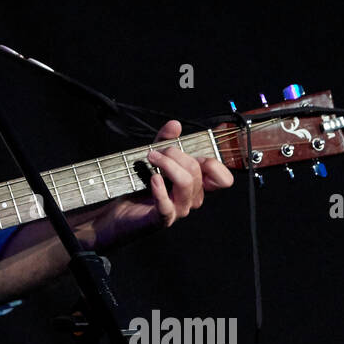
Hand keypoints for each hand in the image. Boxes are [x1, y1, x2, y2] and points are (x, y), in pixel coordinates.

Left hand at [89, 120, 233, 246]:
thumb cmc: (140, 186)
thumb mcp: (154, 158)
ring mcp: (178, 210)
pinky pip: (167, 205)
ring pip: (186, 183)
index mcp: (196, 184)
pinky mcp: (162, 218)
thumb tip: (175, 124)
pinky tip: (153, 179)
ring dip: (167, 165)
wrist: (121, 212)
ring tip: (151, 158)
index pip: (223, 179)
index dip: (214, 164)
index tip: (191, 153)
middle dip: (176, 154)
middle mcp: (191, 198)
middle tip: (156, 152)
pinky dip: (160, 190)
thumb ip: (166, 141)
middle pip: (197, 171)